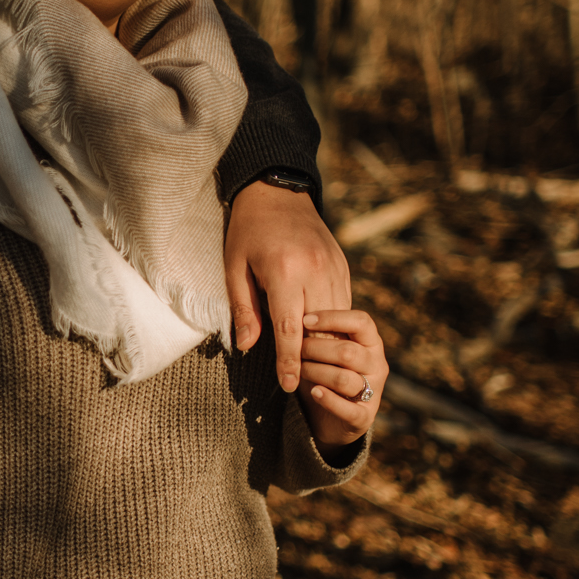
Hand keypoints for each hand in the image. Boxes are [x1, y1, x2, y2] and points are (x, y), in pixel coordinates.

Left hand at [225, 181, 350, 391]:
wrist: (278, 192)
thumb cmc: (247, 231)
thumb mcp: (235, 268)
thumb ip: (244, 309)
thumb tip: (247, 346)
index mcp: (285, 273)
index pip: (290, 330)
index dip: (290, 362)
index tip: (289, 386)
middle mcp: (315, 271)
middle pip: (319, 329)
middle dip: (312, 358)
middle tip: (300, 379)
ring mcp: (334, 267)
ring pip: (337, 319)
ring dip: (326, 343)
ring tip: (312, 364)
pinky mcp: (343, 265)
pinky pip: (344, 303)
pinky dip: (334, 323)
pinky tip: (323, 336)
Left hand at [297, 308, 386, 447]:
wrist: (329, 418)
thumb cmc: (324, 372)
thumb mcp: (324, 349)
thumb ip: (319, 333)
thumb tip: (296, 314)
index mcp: (371, 342)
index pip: (362, 322)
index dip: (333, 318)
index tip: (304, 320)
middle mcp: (377, 365)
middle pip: (348, 352)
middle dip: (316, 349)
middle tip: (295, 350)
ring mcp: (374, 391)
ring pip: (344, 379)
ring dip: (316, 372)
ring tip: (299, 371)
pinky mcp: (364, 417)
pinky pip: (347, 408)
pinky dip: (328, 400)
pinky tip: (314, 392)